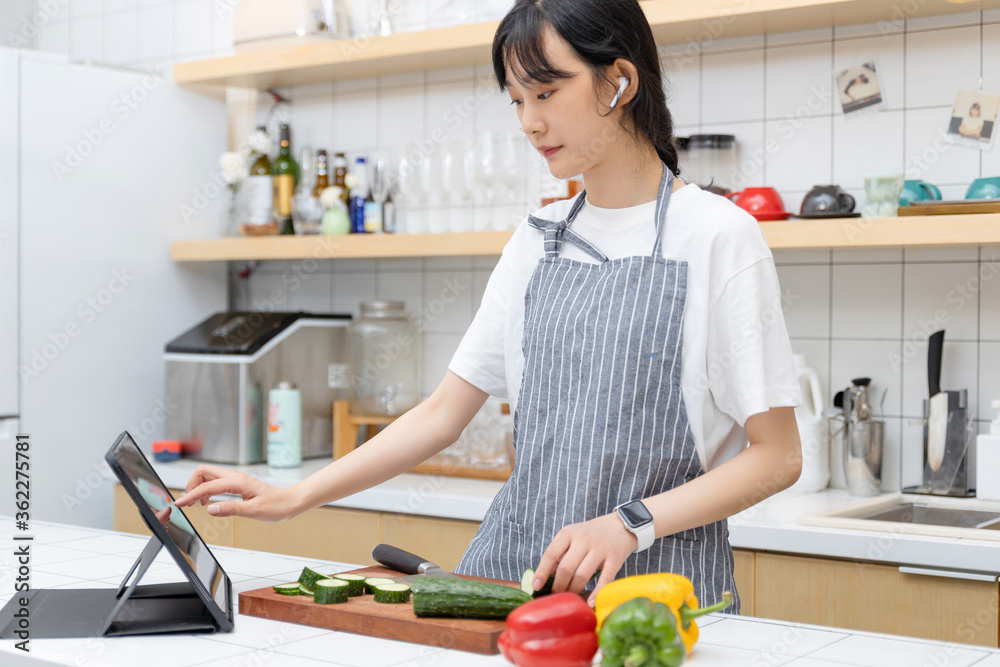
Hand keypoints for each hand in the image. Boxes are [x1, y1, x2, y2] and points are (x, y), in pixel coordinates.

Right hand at [172, 464, 297, 521]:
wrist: (290, 502)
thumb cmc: (276, 506)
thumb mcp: (254, 511)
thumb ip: (231, 508)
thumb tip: (211, 508)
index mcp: (237, 482)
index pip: (206, 486)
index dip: (190, 494)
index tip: (179, 504)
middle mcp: (235, 477)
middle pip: (204, 472)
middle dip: (191, 485)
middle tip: (187, 503)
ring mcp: (236, 479)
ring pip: (209, 476)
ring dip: (198, 487)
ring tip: (195, 504)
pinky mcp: (238, 484)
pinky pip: (217, 482)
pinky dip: (207, 489)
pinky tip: (208, 501)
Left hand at [532, 513, 636, 605]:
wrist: (620, 525)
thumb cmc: (591, 534)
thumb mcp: (572, 536)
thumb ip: (559, 553)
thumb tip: (545, 575)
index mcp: (568, 533)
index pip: (550, 554)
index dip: (541, 572)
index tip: (536, 586)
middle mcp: (583, 539)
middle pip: (566, 568)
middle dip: (558, 586)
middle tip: (556, 596)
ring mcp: (600, 549)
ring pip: (582, 575)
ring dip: (573, 590)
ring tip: (570, 598)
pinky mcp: (615, 559)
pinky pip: (604, 580)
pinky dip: (596, 593)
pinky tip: (590, 603)